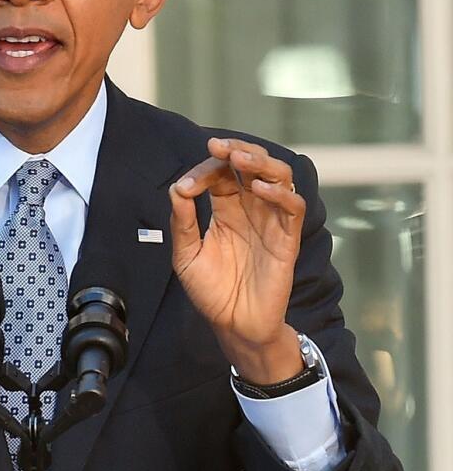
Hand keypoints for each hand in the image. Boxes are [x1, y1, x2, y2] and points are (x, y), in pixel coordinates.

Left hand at [168, 137, 305, 383]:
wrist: (233, 324)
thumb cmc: (210, 290)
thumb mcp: (186, 253)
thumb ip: (182, 221)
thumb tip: (178, 187)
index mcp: (226, 210)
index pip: (223, 174)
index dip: (208, 169)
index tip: (188, 184)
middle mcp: (251, 210)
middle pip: (254, 166)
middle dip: (238, 150)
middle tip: (220, 146)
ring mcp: (271, 222)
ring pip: (278, 178)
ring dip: (262, 162)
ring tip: (240, 158)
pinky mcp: (287, 239)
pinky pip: (292, 208)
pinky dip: (280, 193)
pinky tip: (259, 188)